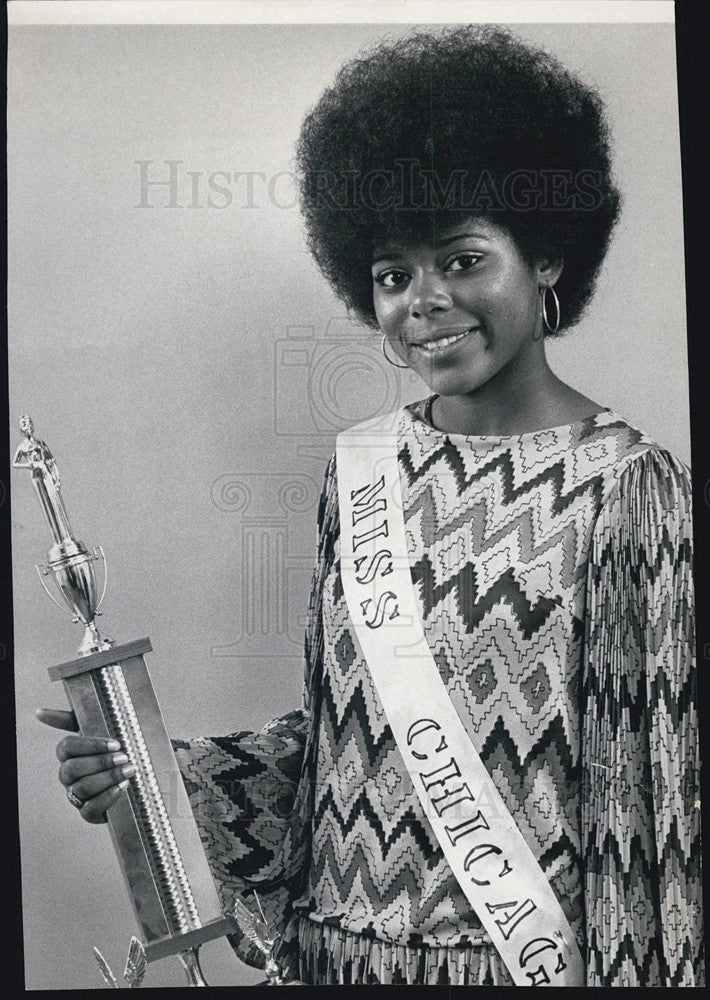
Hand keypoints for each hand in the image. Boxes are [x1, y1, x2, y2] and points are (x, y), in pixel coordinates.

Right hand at [36, 708, 134, 823]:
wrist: (131, 775)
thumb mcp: (96, 730)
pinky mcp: (88, 813)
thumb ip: (70, 719)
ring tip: (129, 770)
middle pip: (72, 769)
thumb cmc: (111, 750)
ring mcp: (76, 795)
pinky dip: (108, 797)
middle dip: (101, 763)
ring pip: (82, 788)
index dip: (90, 745)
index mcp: (68, 755)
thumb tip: (39, 713)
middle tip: (124, 757)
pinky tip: (123, 786)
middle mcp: (68, 776)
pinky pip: (90, 809)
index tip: (116, 743)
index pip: (66, 747)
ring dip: (108, 778)